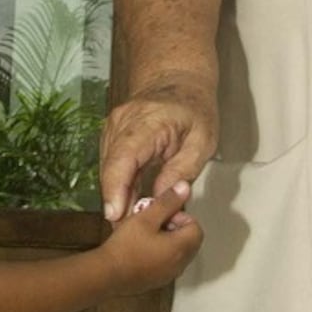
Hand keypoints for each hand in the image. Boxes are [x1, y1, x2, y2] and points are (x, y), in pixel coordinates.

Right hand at [99, 75, 217, 222]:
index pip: (124, 157)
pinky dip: (118, 184)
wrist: (179, 81)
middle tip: (126, 231)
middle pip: (111, 168)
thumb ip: (183, 169)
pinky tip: (128, 202)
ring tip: (129, 221)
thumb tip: (163, 198)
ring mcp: (114, 126)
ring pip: (108, 168)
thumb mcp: (202, 141)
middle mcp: (123, 122)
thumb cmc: (195, 109)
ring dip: (117, 195)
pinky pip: (111, 163)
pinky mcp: (112, 133)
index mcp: (148, 121)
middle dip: (116, 201)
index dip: (116, 188)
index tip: (114, 215)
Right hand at [99, 180, 202, 292]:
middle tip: (154, 223)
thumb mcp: (146, 217)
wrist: (105, 274)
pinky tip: (140, 248)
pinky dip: (159, 254)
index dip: (179, 216)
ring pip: (178, 252)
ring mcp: (168, 275)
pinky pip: (166, 264)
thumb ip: (168, 201)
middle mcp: (179, 264)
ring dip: (167, 241)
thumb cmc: (124, 247)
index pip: (195, 227)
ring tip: (145, 234)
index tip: (162, 215)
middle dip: (175, 228)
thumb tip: (184, 188)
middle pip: (189, 240)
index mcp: (180, 247)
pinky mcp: (156, 281)